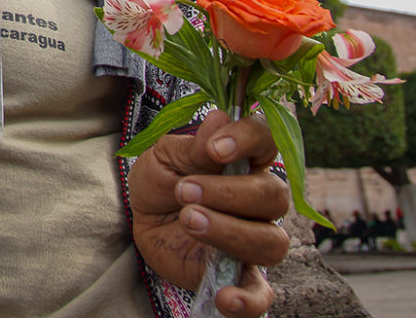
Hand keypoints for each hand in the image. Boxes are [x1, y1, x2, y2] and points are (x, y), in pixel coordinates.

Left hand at [128, 110, 289, 317]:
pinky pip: (260, 295)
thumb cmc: (161, 180)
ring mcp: (254, 238)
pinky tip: (226, 297)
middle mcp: (260, 200)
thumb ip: (193, 145)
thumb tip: (220, 116)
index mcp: (246, 160)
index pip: (267, 141)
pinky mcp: (240, 275)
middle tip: (184, 191)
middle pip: (273, 196)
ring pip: (270, 241)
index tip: (216, 149)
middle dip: (227, 193)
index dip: (248, 141)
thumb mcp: (165, 157)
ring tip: (189, 221)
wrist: (142, 219)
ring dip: (229, 232)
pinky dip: (248, 300)